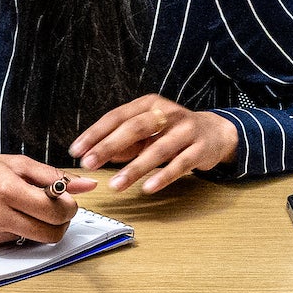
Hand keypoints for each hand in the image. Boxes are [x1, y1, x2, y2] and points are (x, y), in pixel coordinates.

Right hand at [0, 148, 99, 246]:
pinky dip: (21, 230)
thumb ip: (52, 175)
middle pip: (52, 233)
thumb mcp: (15, 164)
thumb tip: (87, 185)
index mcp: (7, 190)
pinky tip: (6, 215)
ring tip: (29, 208)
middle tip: (54, 207)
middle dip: (62, 221)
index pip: (57, 211)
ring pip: (37, 239)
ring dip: (43, 226)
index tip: (65, 198)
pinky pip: (18, 241)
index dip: (69, 206)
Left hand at [71, 95, 239, 193]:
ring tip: (115, 185)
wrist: (216, 132)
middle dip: (108, 146)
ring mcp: (186, 130)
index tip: (76, 150)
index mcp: (149, 104)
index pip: (117, 116)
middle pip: (135, 128)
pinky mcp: (200, 149)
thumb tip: (93, 156)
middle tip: (88, 164)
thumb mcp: (146, 132)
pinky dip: (163, 176)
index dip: (95, 133)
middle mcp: (168, 113)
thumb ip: (122, 143)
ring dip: (134, 168)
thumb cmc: (172, 132)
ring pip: (157, 149)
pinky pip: (180, 164)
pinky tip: (147, 188)